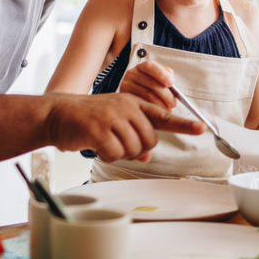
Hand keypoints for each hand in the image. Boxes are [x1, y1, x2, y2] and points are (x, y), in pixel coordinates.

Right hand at [43, 93, 203, 162]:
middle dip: (136, 149)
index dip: (184, 124)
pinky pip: (116, 154)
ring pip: (134, 149)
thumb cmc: (87, 120)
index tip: (202, 128)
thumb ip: (134, 135)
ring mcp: (112, 116)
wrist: (57, 115)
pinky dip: (108, 156)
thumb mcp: (114, 122)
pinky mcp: (99, 129)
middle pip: (149, 140)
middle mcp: (126, 106)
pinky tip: (97, 147)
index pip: (162, 115)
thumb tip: (147, 154)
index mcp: (133, 102)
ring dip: (120, 153)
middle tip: (117, 144)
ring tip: (104, 142)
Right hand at [118, 59, 176, 110]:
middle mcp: (132, 74)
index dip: (161, 74)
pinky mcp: (125, 97)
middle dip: (166, 95)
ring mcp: (127, 85)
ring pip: (147, 95)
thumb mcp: (159, 79)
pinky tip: (158, 112)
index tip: (170, 83)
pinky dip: (152, 108)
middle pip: (151, 83)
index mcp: (141, 67)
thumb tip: (171, 83)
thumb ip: (166, 77)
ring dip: (161, 104)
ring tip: (168, 110)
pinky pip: (141, 104)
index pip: (150, 66)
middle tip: (173, 103)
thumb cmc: (153, 88)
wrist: (136, 99)